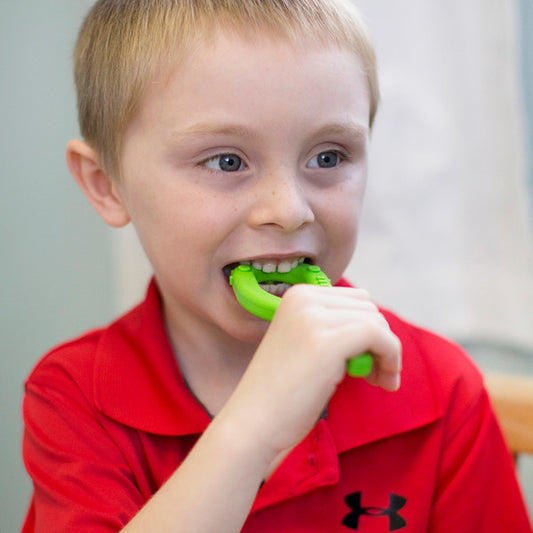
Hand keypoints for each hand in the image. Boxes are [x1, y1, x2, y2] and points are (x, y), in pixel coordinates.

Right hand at [221, 284, 401, 468]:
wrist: (254, 424)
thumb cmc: (282, 392)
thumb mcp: (305, 343)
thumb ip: (332, 327)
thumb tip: (377, 325)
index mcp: (297, 295)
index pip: (355, 299)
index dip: (369, 329)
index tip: (369, 360)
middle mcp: (304, 298)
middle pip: (369, 308)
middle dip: (380, 340)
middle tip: (374, 375)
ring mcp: (313, 318)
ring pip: (377, 322)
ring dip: (387, 353)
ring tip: (377, 381)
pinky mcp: (327, 342)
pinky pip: (381, 337)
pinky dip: (392, 358)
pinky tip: (385, 382)